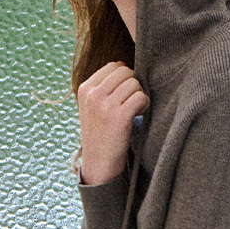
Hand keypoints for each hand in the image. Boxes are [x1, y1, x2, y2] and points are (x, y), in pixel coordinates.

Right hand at [75, 62, 148, 184]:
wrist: (99, 164)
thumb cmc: (101, 134)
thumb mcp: (93, 107)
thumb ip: (104, 86)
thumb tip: (123, 64)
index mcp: (85, 88)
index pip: (113, 66)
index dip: (124, 78)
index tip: (123, 95)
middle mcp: (93, 95)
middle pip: (125, 72)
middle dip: (133, 85)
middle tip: (131, 103)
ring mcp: (104, 106)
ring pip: (134, 83)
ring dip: (140, 96)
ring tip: (134, 111)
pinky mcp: (118, 117)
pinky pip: (140, 97)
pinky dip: (144, 105)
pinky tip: (139, 115)